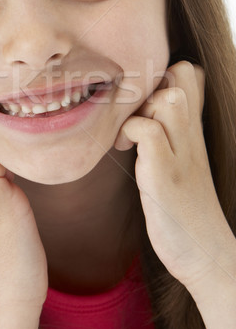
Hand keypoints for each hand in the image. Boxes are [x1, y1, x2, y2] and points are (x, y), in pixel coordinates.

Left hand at [115, 61, 235, 295]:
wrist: (206, 254)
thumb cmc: (185, 210)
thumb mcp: (182, 162)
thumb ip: (170, 136)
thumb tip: (143, 116)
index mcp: (193, 131)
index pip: (190, 74)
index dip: (162, 74)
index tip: (141, 100)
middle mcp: (192, 136)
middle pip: (182, 73)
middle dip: (151, 82)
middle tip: (132, 112)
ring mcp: (181, 155)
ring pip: (168, 98)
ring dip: (141, 107)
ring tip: (126, 134)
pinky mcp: (165, 177)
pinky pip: (148, 132)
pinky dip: (129, 132)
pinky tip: (123, 150)